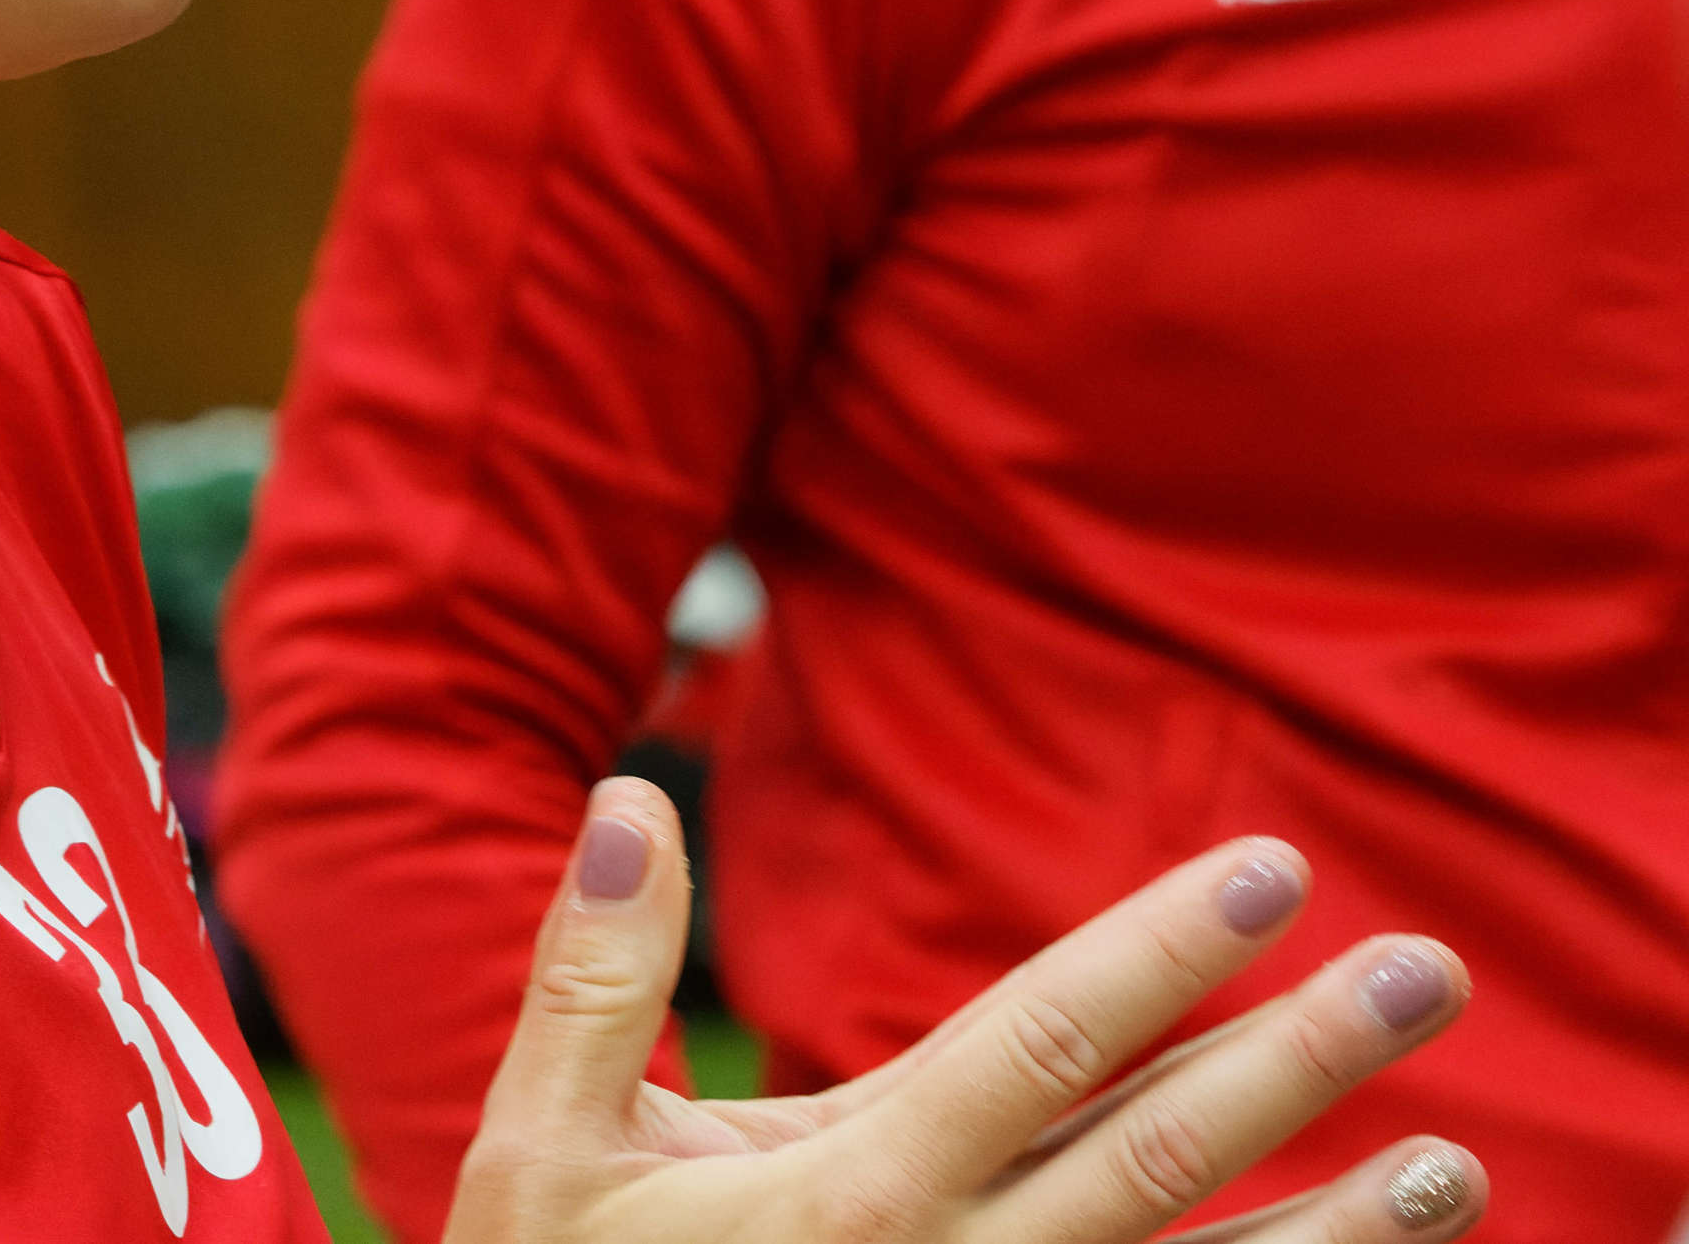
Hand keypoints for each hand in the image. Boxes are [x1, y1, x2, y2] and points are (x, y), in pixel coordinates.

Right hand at [444, 779, 1480, 1243]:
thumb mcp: (542, 1151)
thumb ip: (595, 977)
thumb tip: (633, 798)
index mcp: (844, 1196)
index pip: (1036, 1045)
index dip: (1159, 954)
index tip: (1269, 871)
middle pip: (1158, 1159)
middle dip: (1301, 1062)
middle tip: (1427, 973)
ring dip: (1336, 1234)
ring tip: (1456, 1169)